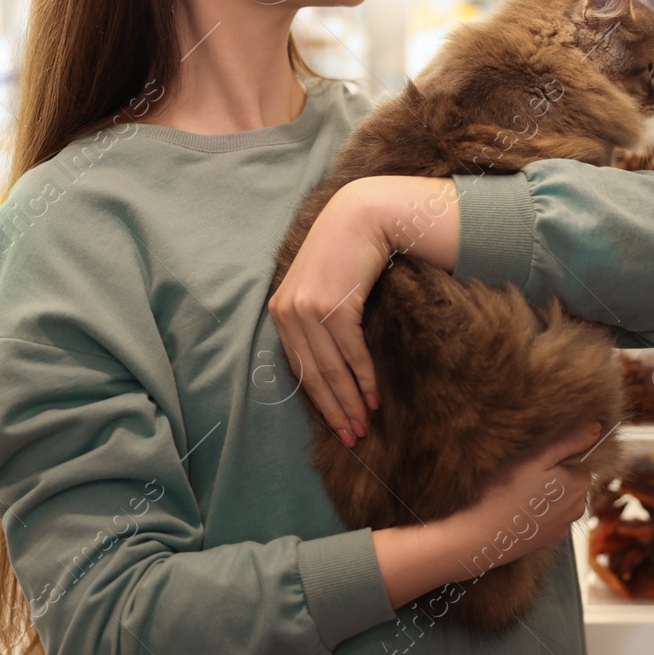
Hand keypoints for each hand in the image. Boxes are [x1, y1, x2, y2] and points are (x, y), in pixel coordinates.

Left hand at [268, 181, 387, 446]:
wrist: (362, 217)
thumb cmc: (346, 253)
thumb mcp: (320, 285)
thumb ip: (316, 317)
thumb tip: (329, 363)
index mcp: (280, 312)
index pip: (299, 368)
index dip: (319, 401)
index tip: (337, 426)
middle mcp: (288, 313)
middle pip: (313, 375)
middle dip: (333, 410)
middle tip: (351, 437)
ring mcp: (309, 310)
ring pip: (330, 369)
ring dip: (349, 401)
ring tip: (363, 424)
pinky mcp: (333, 306)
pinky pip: (350, 352)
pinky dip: (362, 378)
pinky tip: (372, 397)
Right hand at [440, 421, 598, 568]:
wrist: (482, 535)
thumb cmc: (507, 490)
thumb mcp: (538, 457)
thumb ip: (570, 441)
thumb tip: (597, 427)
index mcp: (580, 484)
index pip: (577, 461)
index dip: (554, 459)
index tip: (533, 463)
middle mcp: (578, 508)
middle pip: (569, 481)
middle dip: (552, 477)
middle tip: (522, 477)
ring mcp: (563, 527)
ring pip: (558, 499)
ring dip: (544, 495)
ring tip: (517, 494)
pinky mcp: (548, 539)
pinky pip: (548, 517)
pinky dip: (536, 512)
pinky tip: (516, 512)